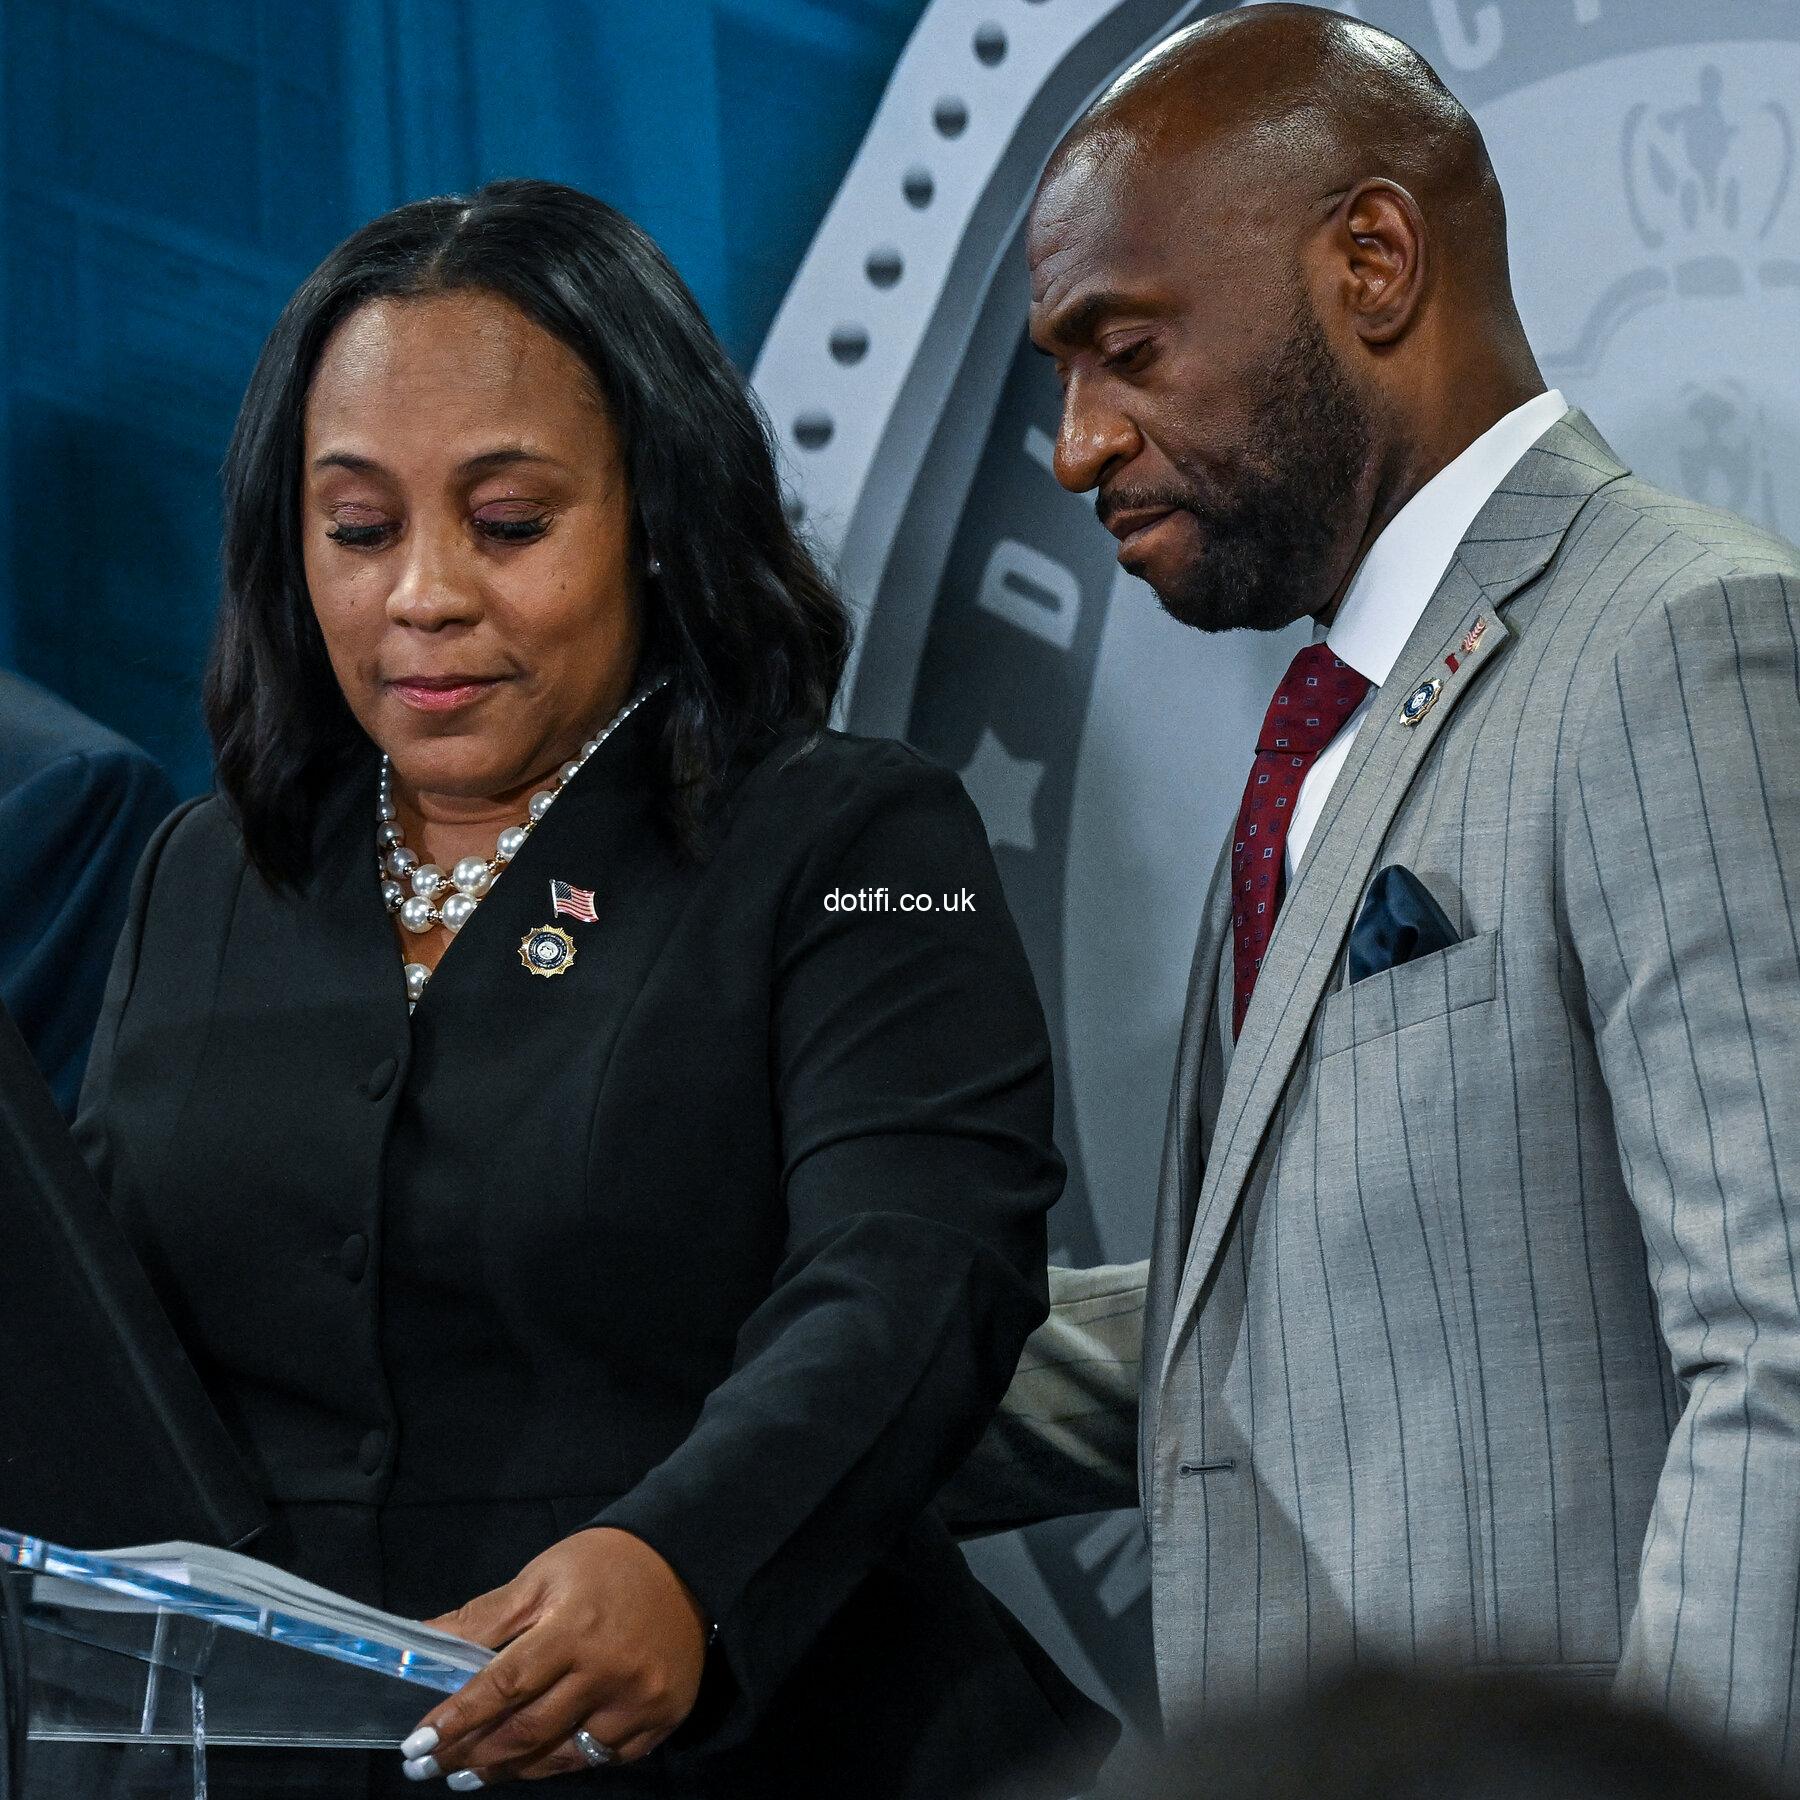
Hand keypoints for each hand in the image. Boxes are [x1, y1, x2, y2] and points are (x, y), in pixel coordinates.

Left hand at [399, 1527, 708, 1786]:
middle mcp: (607, 1673)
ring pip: (562, 1757)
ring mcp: (638, 1703)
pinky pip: (603, 1759)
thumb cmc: (604, 1564)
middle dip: (472, 1755)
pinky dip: (563, 1764)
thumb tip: (420, 1641)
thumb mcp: (541, 1576)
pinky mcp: (661, 1720)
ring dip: (511, 1770)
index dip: (457, 1720)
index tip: (417, 1746)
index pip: (504, 1687)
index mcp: (574, 1630)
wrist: (687, 1559)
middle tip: (430, 1768)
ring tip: (472, 1775)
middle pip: (528, 1732)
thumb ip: (483, 1617)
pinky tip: (537, 1761)